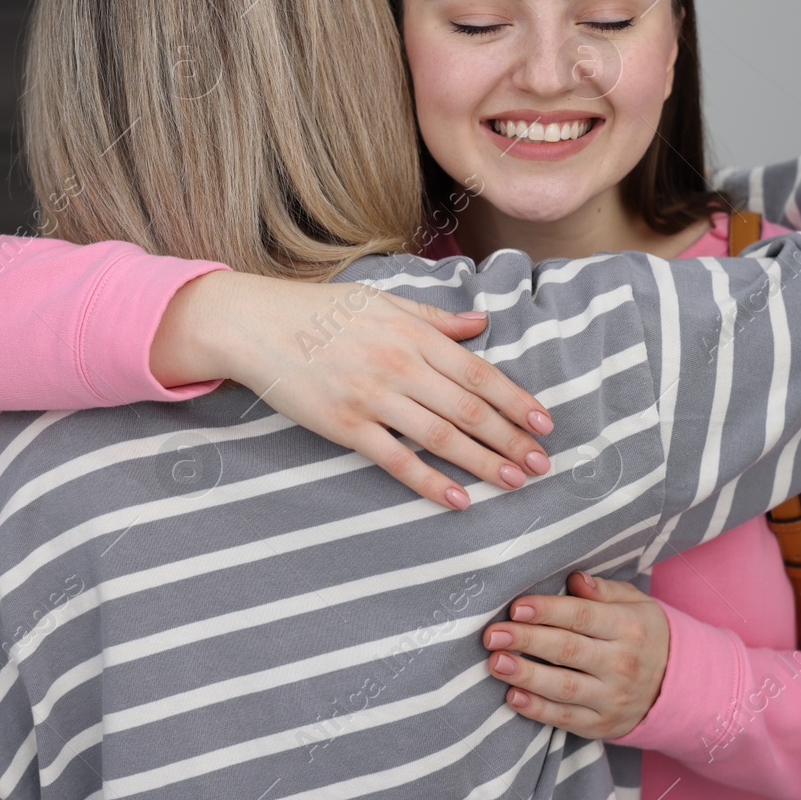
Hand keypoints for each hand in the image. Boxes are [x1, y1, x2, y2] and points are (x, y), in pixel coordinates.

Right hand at [152, 271, 554, 509]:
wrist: (257, 325)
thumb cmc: (321, 310)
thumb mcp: (383, 302)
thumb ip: (435, 318)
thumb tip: (481, 323)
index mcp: (413, 334)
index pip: (478, 373)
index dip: (516, 401)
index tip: (544, 424)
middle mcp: (400, 366)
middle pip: (468, 410)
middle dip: (511, 439)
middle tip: (542, 464)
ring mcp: (373, 398)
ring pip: (441, 437)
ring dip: (484, 462)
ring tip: (515, 482)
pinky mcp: (346, 426)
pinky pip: (396, 460)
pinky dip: (430, 482)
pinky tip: (458, 499)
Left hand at [483, 571, 669, 738]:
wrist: (677, 686)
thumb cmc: (643, 634)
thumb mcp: (636, 604)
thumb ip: (604, 590)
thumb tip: (575, 579)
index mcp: (628, 627)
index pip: (582, 616)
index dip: (547, 611)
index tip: (516, 608)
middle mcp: (622, 664)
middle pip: (567, 650)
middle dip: (527, 641)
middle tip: (493, 634)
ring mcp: (612, 698)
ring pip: (564, 687)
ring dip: (526, 675)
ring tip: (496, 662)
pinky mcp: (601, 724)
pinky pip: (565, 718)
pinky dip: (537, 709)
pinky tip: (512, 696)